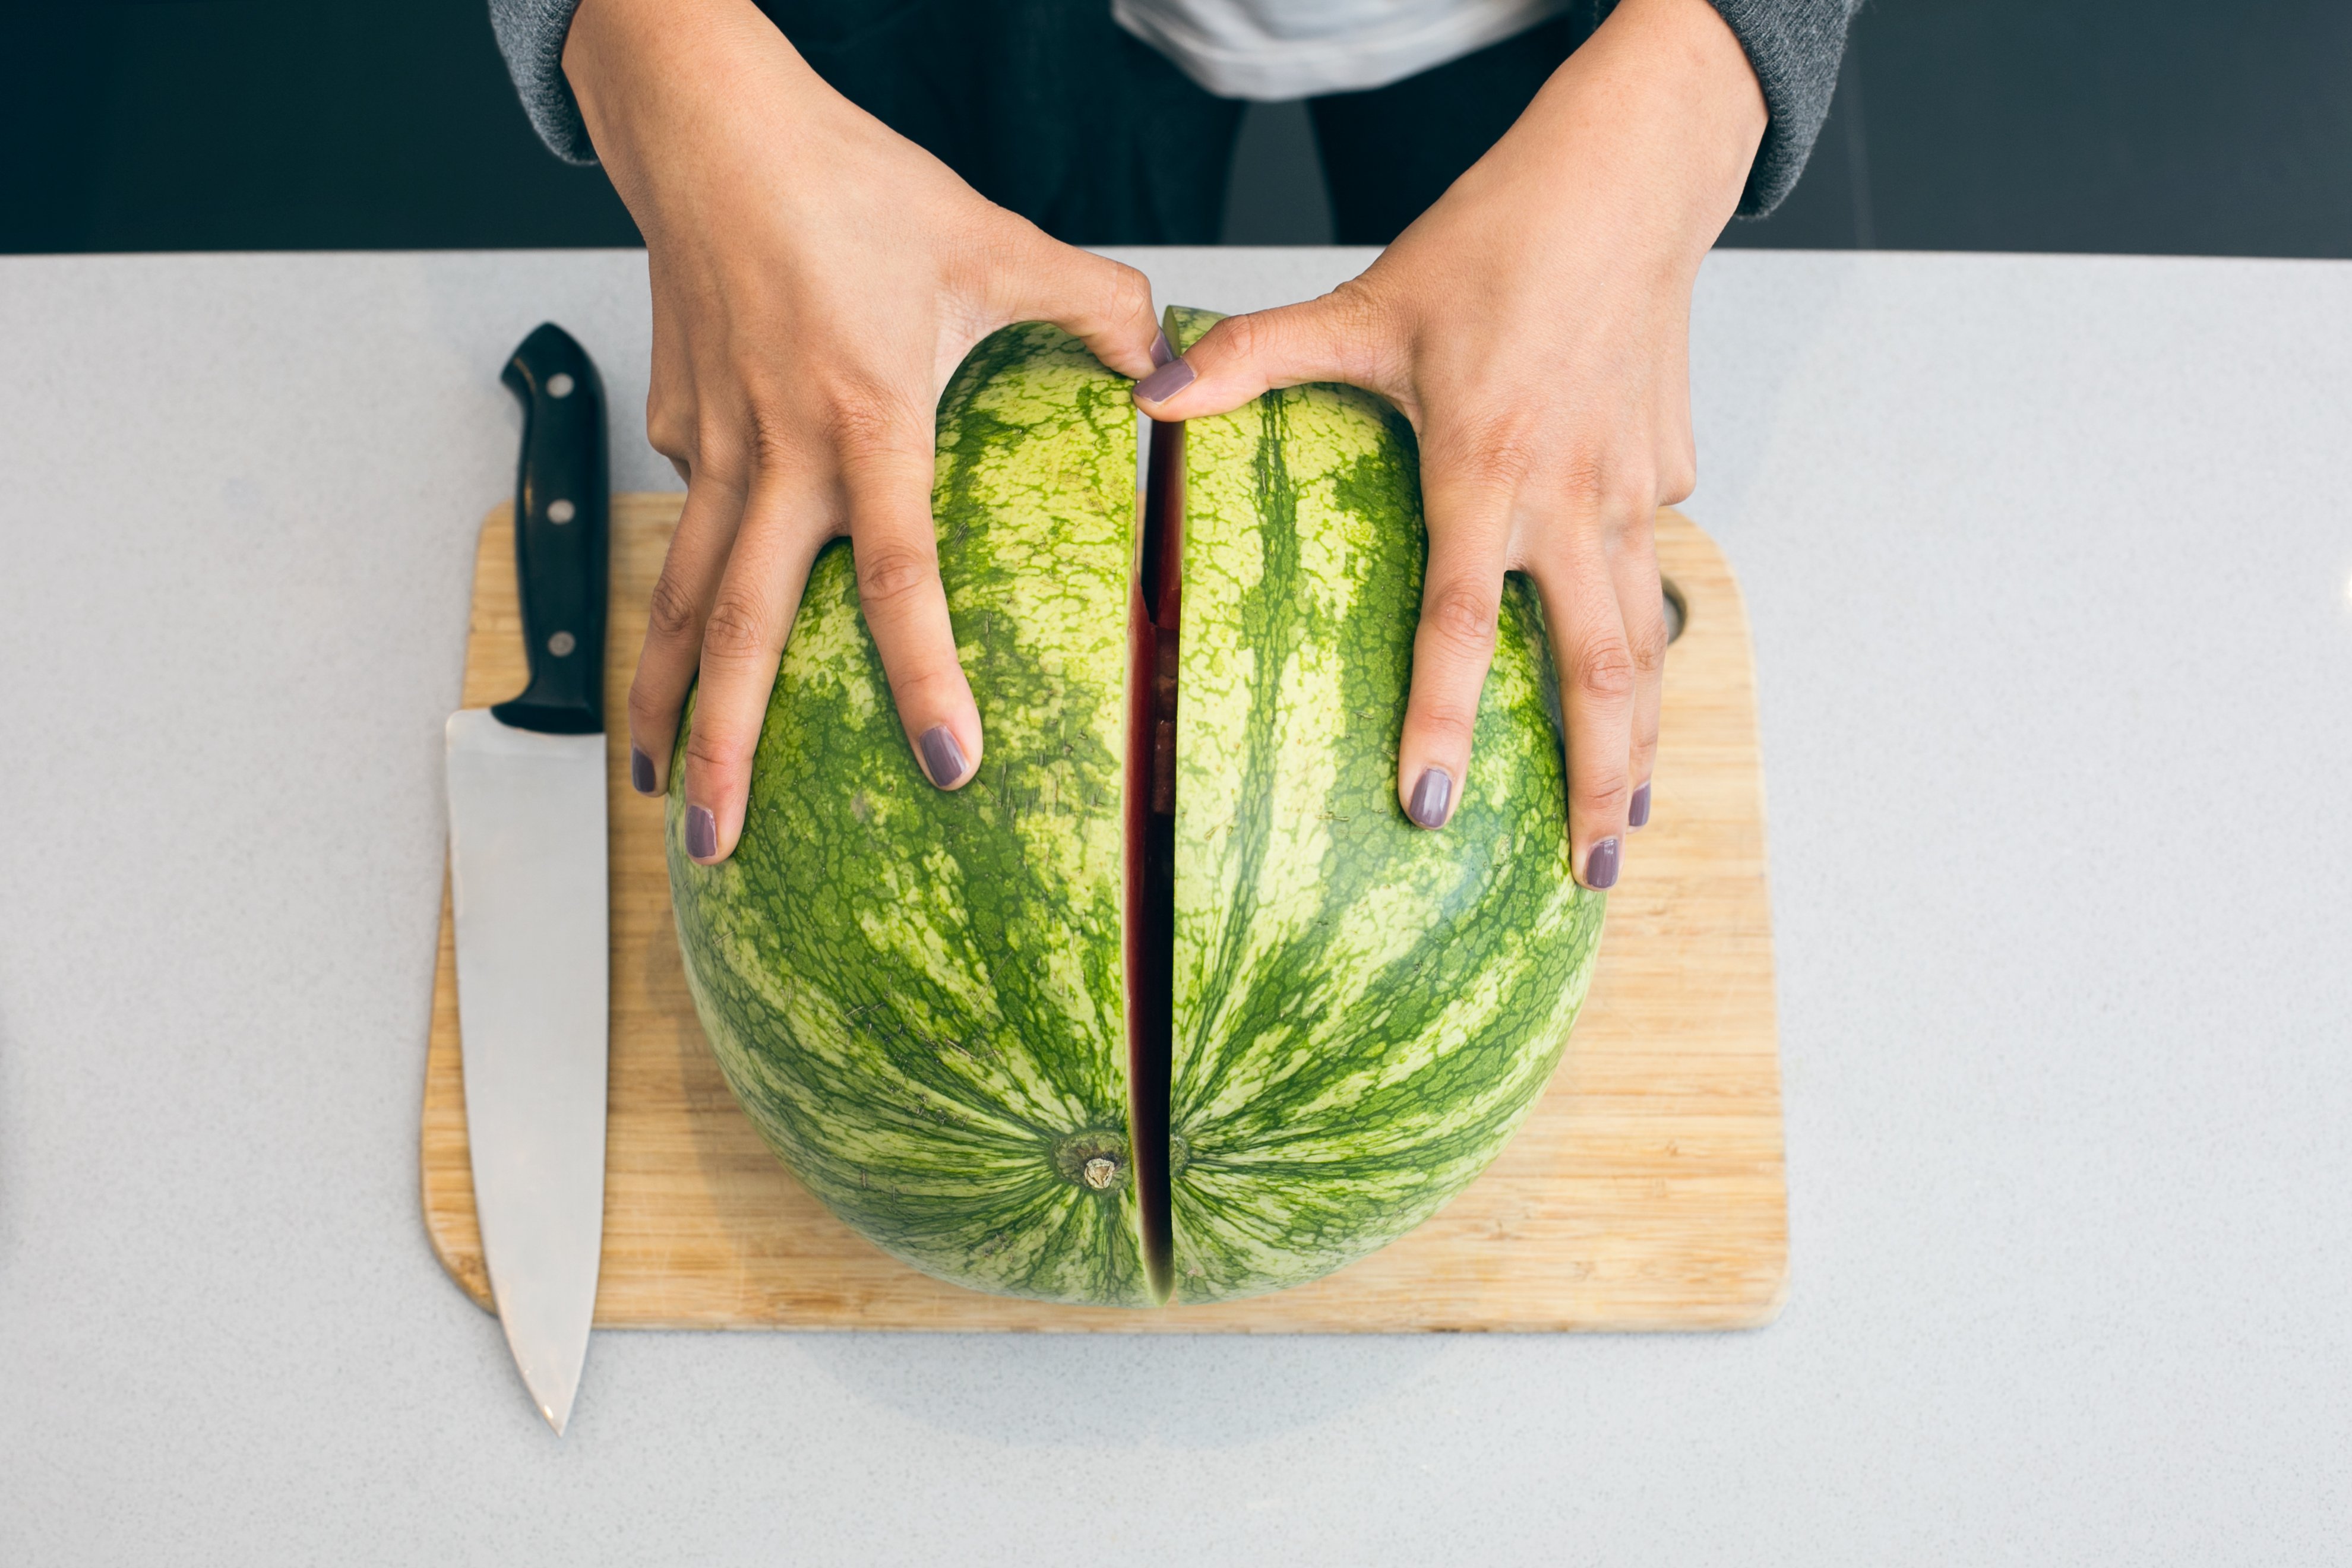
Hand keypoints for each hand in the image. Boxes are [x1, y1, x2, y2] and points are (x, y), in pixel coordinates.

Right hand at [564, 0, 1162, 861]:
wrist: (709, 126)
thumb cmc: (851, 183)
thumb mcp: (993, 241)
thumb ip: (1095, 307)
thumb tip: (1173, 362)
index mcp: (865, 421)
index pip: (897, 575)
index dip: (923, 676)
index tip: (948, 767)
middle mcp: (776, 453)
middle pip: (740, 626)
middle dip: (723, 743)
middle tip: (715, 842)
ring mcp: (712, 445)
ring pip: (680, 594)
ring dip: (665, 696)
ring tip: (654, 783)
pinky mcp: (675, 425)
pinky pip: (688, 517)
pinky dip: (686, 580)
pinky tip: (696, 618)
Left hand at [1134, 0, 1763, 887]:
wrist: (1630, 177)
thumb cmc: (1497, 239)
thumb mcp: (1366, 302)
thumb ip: (1255, 358)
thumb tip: (1147, 391)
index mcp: (1487, 467)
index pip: (1460, 619)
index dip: (1444, 718)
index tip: (1431, 812)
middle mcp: (1571, 497)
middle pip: (1599, 669)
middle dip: (1597, 782)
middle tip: (1585, 875)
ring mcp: (1635, 490)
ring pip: (1646, 639)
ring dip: (1640, 738)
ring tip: (1626, 823)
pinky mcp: (1671, 469)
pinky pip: (1656, 569)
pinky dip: (1649, 635)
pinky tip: (1639, 681)